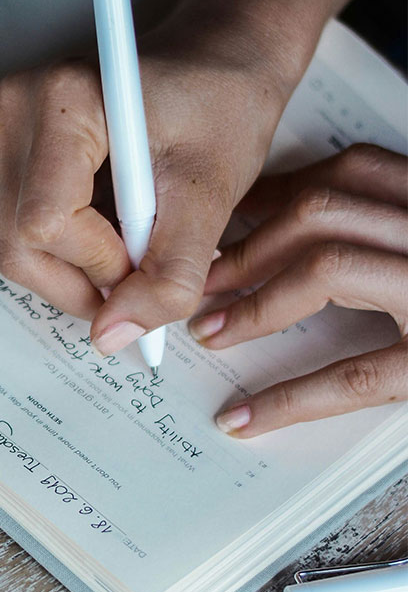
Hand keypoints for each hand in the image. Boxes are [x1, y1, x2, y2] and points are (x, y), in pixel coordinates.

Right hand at [0, 23, 291, 350]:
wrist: (219, 61)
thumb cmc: (222, 105)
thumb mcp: (210, 197)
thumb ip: (167, 276)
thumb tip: (112, 337)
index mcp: (59, 101)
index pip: (46, 225)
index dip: (101, 265)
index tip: (154, 262)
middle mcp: (15, 110)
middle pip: (21, 243)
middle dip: (86, 278)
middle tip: (145, 273)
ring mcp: (7, 129)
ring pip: (19, 244)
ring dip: (83, 265)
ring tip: (139, 238)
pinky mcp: (13, 149)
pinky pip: (26, 228)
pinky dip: (75, 246)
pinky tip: (117, 223)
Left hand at [189, 145, 407, 436]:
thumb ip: (388, 226)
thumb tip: (294, 223)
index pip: (347, 173)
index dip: (272, 197)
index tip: (226, 226)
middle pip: (323, 211)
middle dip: (247, 247)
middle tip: (204, 284)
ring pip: (332, 265)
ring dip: (257, 302)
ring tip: (213, 333)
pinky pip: (362, 373)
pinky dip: (293, 398)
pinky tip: (247, 417)